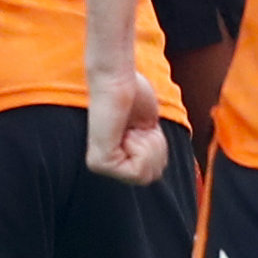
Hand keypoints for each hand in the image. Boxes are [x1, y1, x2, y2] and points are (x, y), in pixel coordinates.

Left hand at [86, 69, 168, 184]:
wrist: (118, 80)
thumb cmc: (134, 94)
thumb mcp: (149, 128)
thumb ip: (151, 149)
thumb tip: (158, 170)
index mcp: (118, 158)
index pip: (154, 173)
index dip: (159, 148)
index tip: (145, 127)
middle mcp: (106, 165)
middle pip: (152, 176)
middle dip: (155, 148)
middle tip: (139, 127)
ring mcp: (101, 165)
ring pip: (146, 176)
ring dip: (149, 146)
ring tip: (132, 129)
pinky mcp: (99, 163)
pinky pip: (137, 171)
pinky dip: (140, 148)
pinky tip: (125, 133)